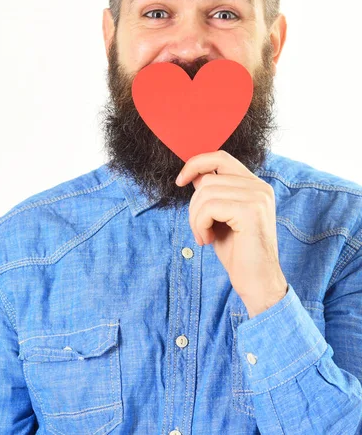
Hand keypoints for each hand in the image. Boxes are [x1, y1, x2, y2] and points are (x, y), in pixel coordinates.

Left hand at [176, 150, 287, 316]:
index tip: (180, 181)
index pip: (220, 157)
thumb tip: (193, 174)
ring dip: (195, 218)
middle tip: (199, 229)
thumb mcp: (220, 217)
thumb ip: (212, 193)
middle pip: (207, 178)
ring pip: (205, 192)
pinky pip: (209, 207)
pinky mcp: (251, 211)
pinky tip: (208, 239)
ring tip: (204, 236)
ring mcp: (257, 197)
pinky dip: (200, 224)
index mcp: (254, 185)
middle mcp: (260, 187)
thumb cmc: (237, 252)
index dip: (195, 164)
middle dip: (194, 205)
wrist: (257, 283)